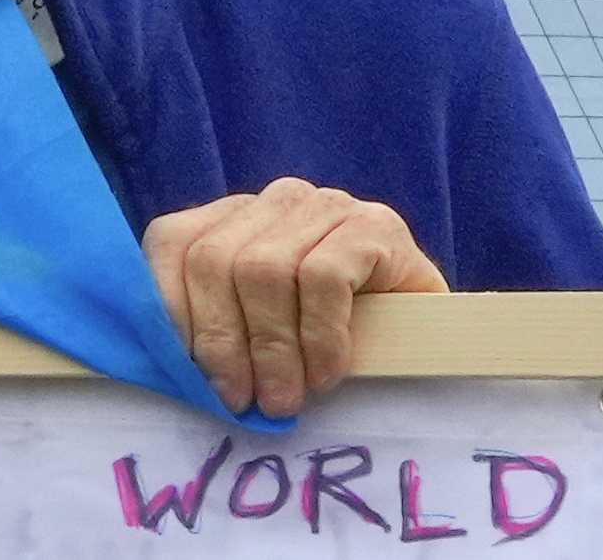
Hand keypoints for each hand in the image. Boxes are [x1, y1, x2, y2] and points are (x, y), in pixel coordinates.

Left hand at [142, 178, 446, 416]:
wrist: (431, 332)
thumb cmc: (330, 339)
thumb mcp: (259, 330)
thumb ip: (215, 332)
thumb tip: (173, 373)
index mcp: (232, 216)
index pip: (171, 241)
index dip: (171, 311)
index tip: (186, 377)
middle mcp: (275, 200)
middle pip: (213, 259)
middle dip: (221, 341)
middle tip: (241, 400)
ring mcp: (326, 205)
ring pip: (263, 269)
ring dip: (270, 348)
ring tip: (284, 397)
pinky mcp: (374, 224)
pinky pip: (324, 278)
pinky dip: (319, 336)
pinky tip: (327, 373)